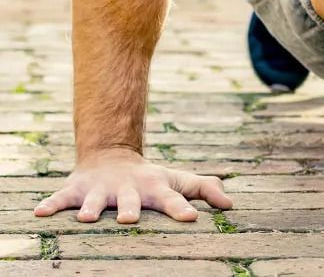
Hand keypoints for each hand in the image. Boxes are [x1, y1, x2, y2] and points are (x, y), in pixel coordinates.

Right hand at [33, 147, 232, 222]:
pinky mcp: (77, 190)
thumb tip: (231, 204)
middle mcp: (127, 190)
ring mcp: (101, 190)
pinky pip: (61, 199)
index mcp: (154, 189)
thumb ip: (205, 190)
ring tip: (88, 219)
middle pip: (130, 201)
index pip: (172, 199)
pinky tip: (39, 213)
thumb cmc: (151, 179)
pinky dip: (51, 204)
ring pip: (95, 201)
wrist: (111, 158)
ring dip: (92, 209)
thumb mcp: (179, 181)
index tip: (191, 217)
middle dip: (130, 209)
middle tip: (131, 218)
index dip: (181, 208)